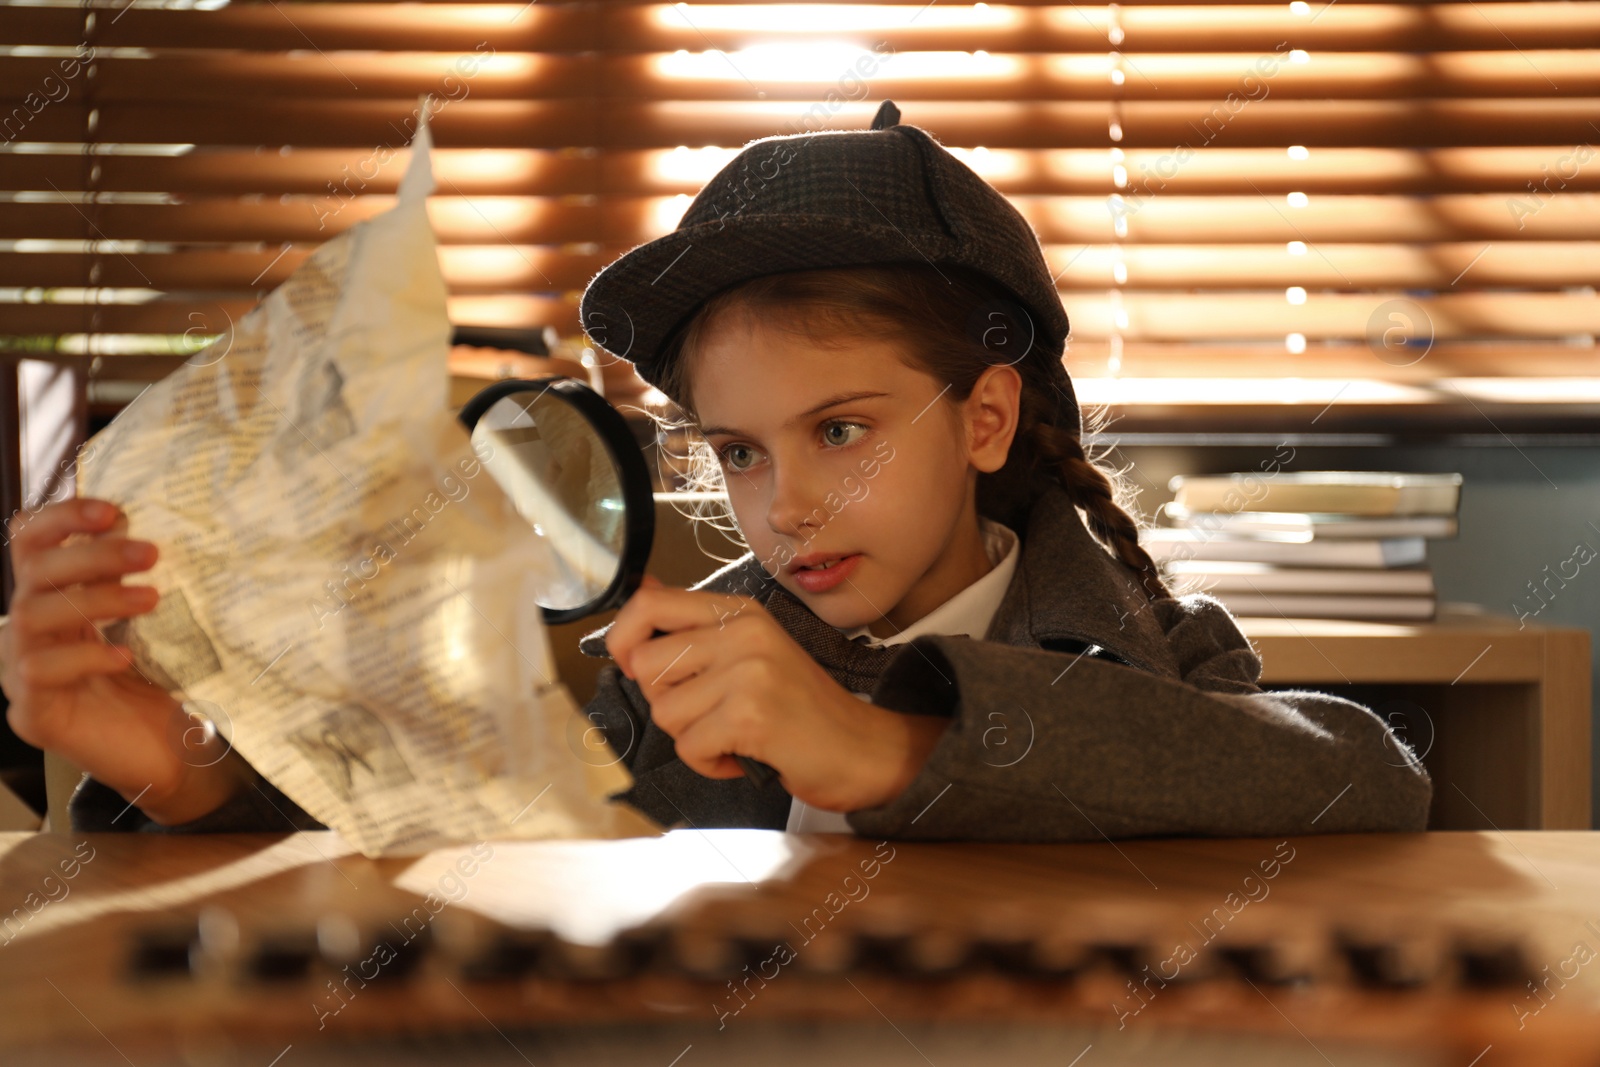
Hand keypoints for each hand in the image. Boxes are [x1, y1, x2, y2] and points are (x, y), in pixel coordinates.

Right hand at [1, 498, 251, 824]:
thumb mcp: (152, 621)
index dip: (62, 517)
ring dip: (96, 600)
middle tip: (150, 553)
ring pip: (31, 617)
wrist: (169, 754)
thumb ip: (139, 577)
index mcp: (52, 598)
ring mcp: (21, 674)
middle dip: (91, 556)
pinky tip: (125, 656)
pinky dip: (84, 657)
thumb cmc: (159, 681)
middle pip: (33, 574)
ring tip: (151, 599)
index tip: (114, 510)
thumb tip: (161, 523)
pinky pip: (38, 674)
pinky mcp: (33, 715)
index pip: (31, 542)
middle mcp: (26, 631)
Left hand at [605, 574, 948, 812]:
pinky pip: (689, 746)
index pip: (649, 603)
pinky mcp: (751, 714)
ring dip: (693, 738)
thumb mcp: (751, 650)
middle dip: (666, 702)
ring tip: (735, 735)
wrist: (862, 748)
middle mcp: (744, 632)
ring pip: (665, 711)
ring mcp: (749, 671)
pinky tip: (744, 754)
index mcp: (741, 612)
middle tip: (708, 712)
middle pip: (646, 664)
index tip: (631, 664)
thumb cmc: (802, 708)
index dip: (622, 637)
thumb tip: (641, 589)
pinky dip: (710, 763)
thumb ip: (696, 626)